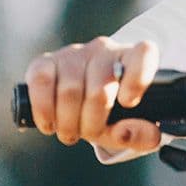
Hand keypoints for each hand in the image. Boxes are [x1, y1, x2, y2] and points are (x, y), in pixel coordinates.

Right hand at [23, 38, 160, 154]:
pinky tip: (49, 124)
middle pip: (100, 89)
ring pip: (70, 90)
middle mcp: (106, 50)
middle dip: (92, 123)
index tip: (129, 103)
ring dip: (67, 122)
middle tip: (88, 134)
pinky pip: (42, 81)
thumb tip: (124, 132)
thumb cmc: (116, 111)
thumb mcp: (134, 126)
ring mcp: (75, 53)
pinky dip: (44, 109)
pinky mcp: (47, 61)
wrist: (86, 99)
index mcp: (135, 59)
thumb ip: (142, 134)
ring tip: (70, 133)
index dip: (138, 78)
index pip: (144, 53)